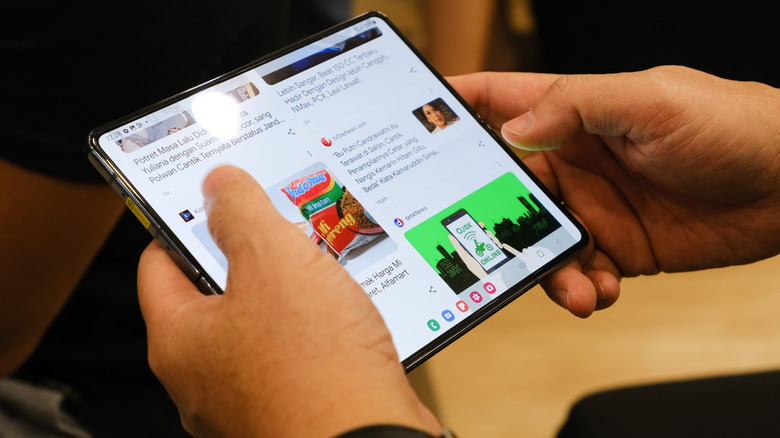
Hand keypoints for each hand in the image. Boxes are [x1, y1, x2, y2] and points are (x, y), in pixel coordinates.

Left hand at [138, 166, 438, 436]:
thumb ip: (240, 213)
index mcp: (179, 341)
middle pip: (213, 293)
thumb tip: (219, 184)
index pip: (158, 264)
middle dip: (248, 254)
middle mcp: (205, 376)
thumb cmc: (315, 368)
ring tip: (319, 262)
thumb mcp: (273, 262)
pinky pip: (294, 351)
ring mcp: (248, 396)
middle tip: (276, 223)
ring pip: (260, 322)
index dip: (184, 222)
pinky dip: (313, 326)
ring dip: (288, 290)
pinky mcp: (291, 406)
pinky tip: (344, 308)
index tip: (212, 197)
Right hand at [449, 66, 779, 316]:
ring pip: (535, 241)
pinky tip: (602, 290)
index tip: (412, 128)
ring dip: (543, 268)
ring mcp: (590, 207)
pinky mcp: (615, 247)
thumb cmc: (730, 122)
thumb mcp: (651, 101)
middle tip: (486, 243)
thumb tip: (515, 129)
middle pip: (502, 189)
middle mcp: (570, 161)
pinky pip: (578, 272)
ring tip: (575, 287)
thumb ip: (579, 107)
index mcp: (570, 113)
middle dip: (489, 218)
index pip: (496, 104)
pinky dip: (583, 287)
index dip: (451, 110)